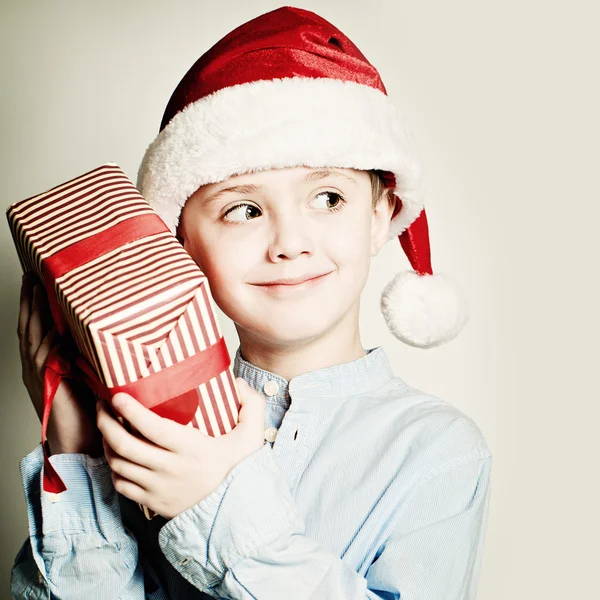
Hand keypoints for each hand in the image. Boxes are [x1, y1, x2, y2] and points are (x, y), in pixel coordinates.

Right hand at [17, 273, 102, 456]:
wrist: (81, 441)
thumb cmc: (90, 408)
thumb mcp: (91, 373)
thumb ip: (91, 353)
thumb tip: (108, 330)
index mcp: (46, 361)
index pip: (38, 326)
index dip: (36, 304)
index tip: (39, 279)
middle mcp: (38, 365)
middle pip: (29, 326)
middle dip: (30, 300)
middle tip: (32, 275)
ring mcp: (39, 374)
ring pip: (32, 337)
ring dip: (34, 313)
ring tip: (38, 289)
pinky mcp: (47, 385)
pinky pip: (43, 358)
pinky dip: (46, 341)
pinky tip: (52, 327)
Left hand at [96, 378, 266, 518]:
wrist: (235, 512)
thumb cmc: (239, 470)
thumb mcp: (252, 436)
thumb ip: (251, 405)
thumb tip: (235, 382)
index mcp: (191, 449)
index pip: (152, 427)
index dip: (131, 411)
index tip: (118, 396)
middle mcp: (170, 469)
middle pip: (125, 445)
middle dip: (106, 422)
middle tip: (102, 405)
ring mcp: (158, 488)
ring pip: (118, 464)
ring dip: (106, 443)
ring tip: (106, 426)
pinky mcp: (152, 503)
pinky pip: (121, 485)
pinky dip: (113, 468)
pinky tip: (116, 454)